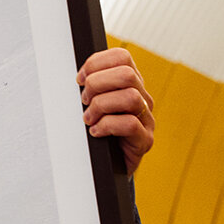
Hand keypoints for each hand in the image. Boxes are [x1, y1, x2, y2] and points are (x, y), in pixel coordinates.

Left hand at [77, 48, 154, 174]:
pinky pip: (130, 124)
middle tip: (84, 101)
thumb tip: (77, 76)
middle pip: (127, 74)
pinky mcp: (145, 140)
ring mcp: (146, 119)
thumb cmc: (96, 131)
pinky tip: (96, 132)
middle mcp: (142, 98)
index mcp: (130, 84)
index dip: (96, 63)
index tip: (79, 79)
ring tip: (88, 118)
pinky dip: (106, 126)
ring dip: (101, 106)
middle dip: (97, 84)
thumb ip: (90, 87)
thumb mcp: (91, 104)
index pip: (121, 57)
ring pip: (130, 97)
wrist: (106, 166)